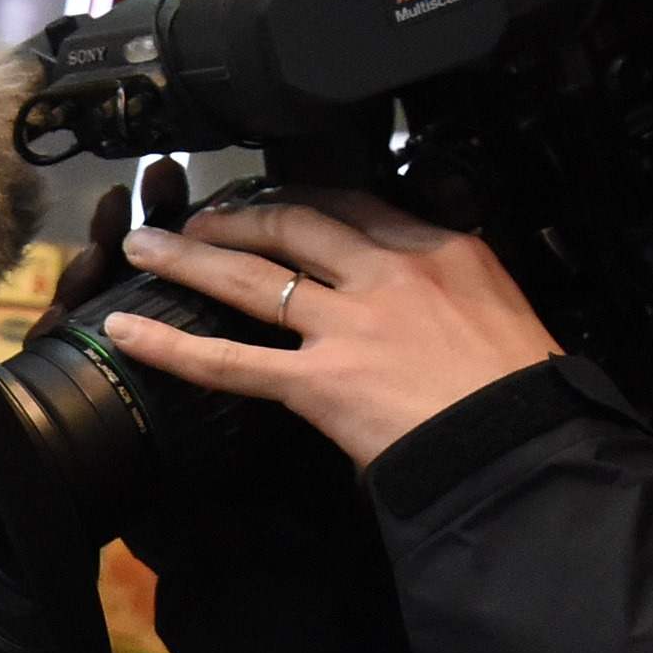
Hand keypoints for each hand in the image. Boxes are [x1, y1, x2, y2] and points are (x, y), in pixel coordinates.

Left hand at [103, 192, 557, 471]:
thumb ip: (452, 298)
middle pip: (298, 225)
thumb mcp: (503, 316)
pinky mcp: (320, 380)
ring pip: (254, 276)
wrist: (524, 448)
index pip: (360, 208)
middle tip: (200, 218)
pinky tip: (127, 332)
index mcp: (444, 251)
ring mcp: (350, 324)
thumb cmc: (525, 397)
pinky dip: (172, 346)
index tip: (277, 204)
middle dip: (240, 217)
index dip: (306, 203)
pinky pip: (231, 360)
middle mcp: (391, 273)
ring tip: (146, 247)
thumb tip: (421, 311)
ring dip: (191, 257)